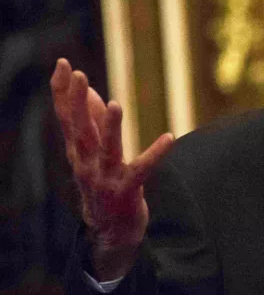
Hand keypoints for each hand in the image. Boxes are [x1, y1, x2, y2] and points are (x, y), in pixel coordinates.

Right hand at [50, 59, 173, 279]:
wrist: (110, 230)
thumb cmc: (102, 184)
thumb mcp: (92, 154)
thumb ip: (91, 123)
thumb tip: (89, 91)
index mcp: (78, 152)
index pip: (66, 117)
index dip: (62, 92)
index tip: (63, 64)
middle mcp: (86, 163)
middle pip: (80, 129)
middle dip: (77, 101)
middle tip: (78, 74)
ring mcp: (105, 178)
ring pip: (107, 149)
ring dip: (109, 127)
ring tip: (114, 103)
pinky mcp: (127, 191)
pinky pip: (143, 169)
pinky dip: (155, 153)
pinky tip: (169, 137)